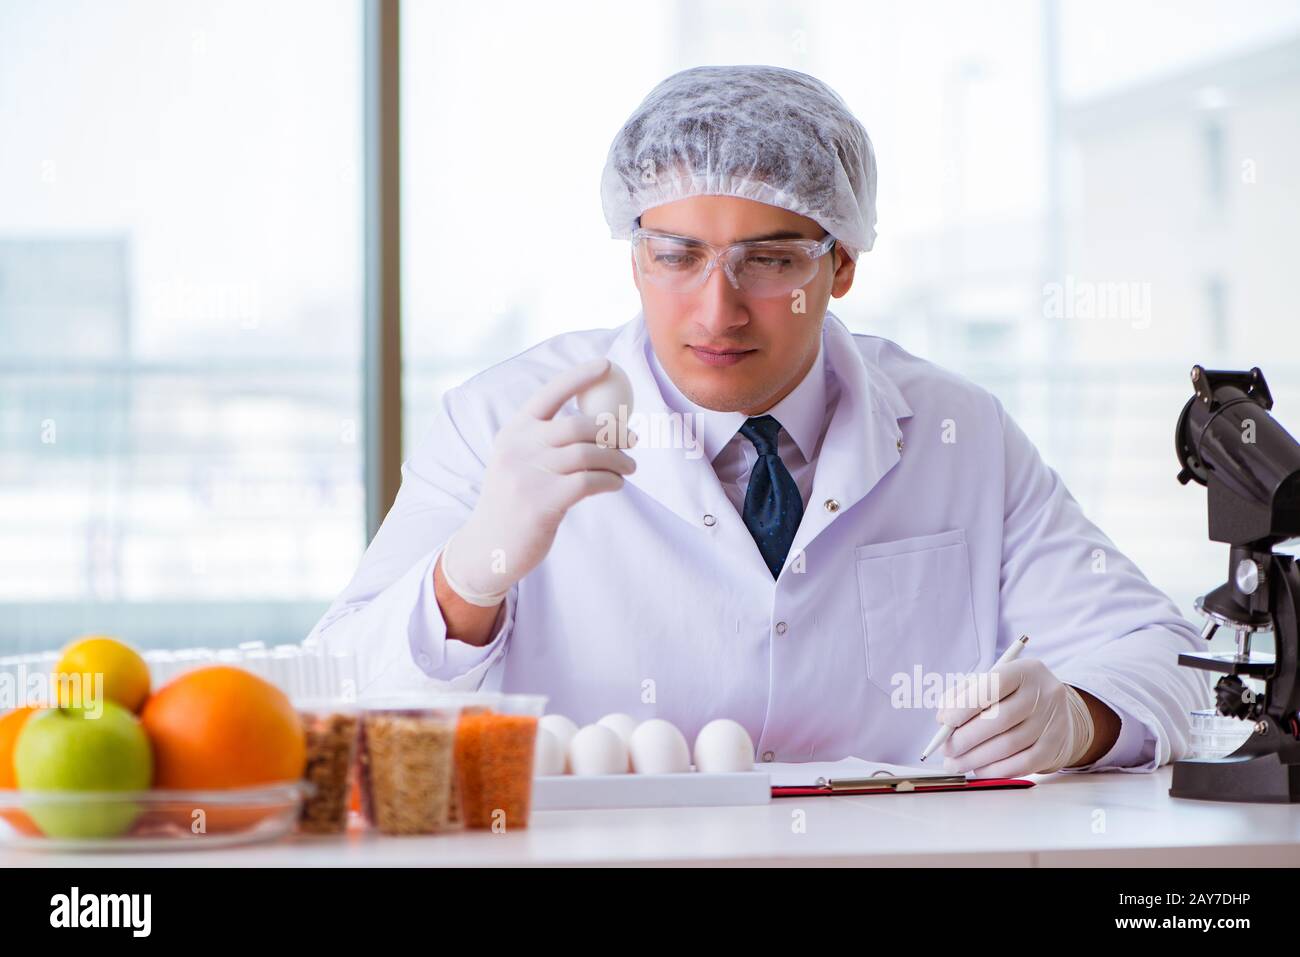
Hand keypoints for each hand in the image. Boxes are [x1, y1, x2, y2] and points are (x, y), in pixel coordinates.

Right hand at [440, 358, 636, 605]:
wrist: (488, 547)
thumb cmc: (514, 501)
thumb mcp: (518, 462)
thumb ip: (545, 442)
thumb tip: (598, 423)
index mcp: (513, 432)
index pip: (549, 393)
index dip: (578, 376)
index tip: (605, 364)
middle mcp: (518, 447)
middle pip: (578, 425)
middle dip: (613, 430)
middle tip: (632, 440)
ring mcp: (528, 474)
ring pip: (588, 454)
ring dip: (618, 459)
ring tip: (629, 468)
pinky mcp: (542, 502)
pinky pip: (589, 482)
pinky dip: (611, 481)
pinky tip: (616, 485)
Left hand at [936, 658, 1095, 776]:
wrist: (1057, 714)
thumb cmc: (1012, 697)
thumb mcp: (991, 684)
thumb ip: (964, 695)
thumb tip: (944, 719)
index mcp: (1024, 671)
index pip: (993, 685)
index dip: (966, 705)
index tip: (945, 721)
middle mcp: (1043, 694)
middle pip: (1000, 719)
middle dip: (966, 738)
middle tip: (946, 750)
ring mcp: (1052, 722)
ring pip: (1008, 745)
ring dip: (975, 759)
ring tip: (955, 763)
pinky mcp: (1054, 747)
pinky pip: (1022, 765)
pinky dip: (995, 771)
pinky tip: (978, 770)